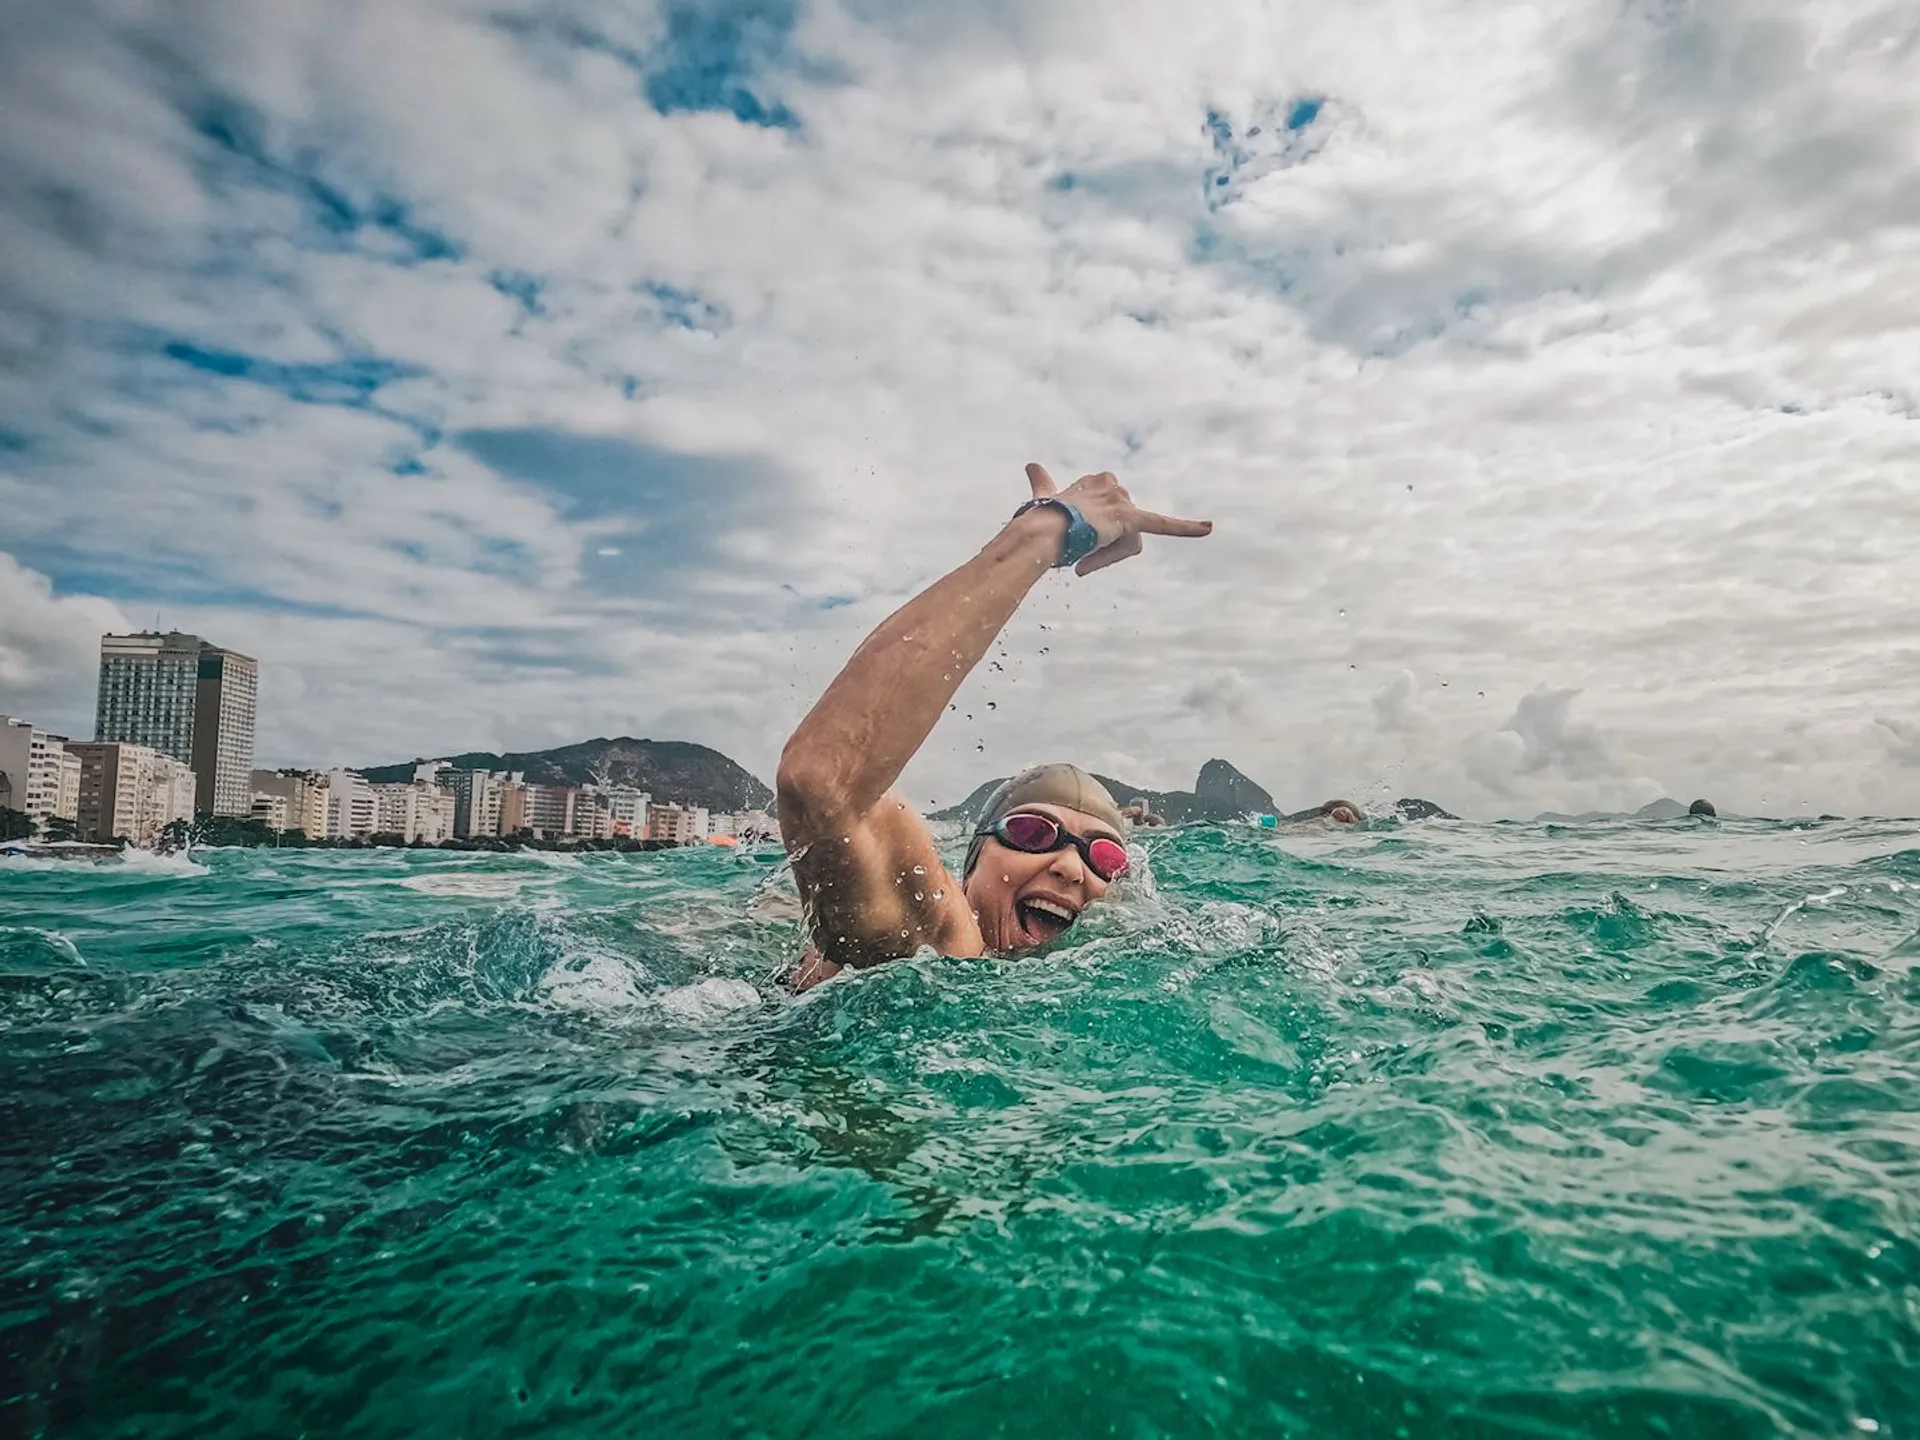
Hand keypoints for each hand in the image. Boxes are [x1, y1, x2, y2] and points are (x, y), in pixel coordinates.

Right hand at [1025, 463, 1212, 575]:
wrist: (1040, 530)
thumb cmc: (1040, 518)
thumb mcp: (1044, 496)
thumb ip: (1042, 481)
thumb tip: (1030, 465)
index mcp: (1098, 481)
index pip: (1108, 515)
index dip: (1092, 534)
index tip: (1073, 539)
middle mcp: (1113, 485)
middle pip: (1121, 529)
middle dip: (1102, 546)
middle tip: (1078, 550)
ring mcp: (1121, 500)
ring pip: (1127, 541)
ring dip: (1107, 553)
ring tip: (1084, 553)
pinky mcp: (1129, 518)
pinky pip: (1163, 524)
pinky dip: (1187, 528)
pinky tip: (1208, 528)